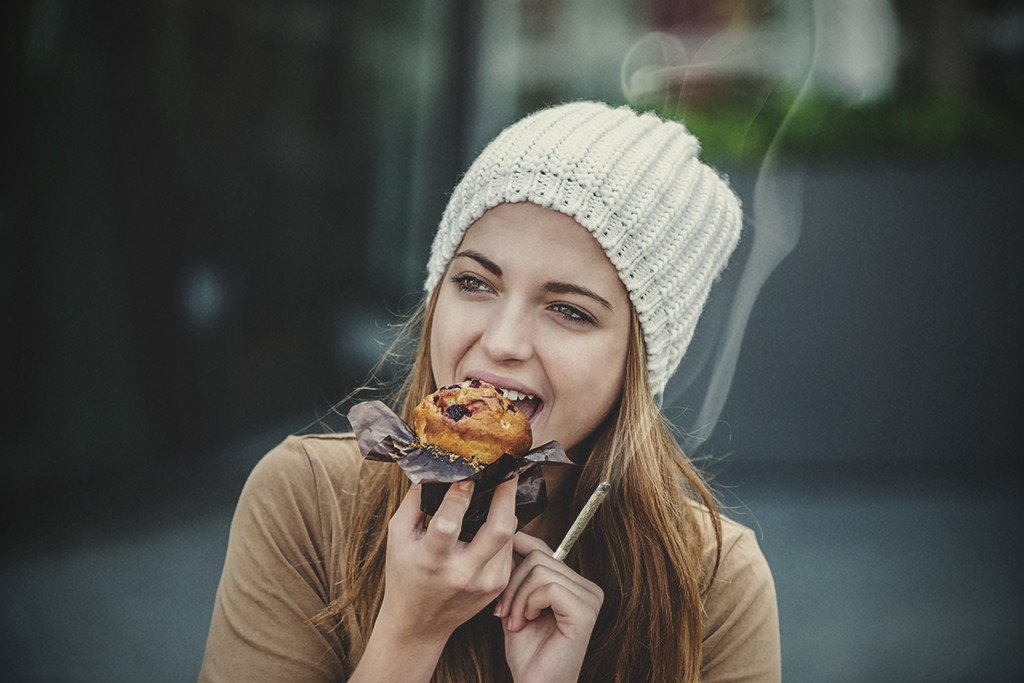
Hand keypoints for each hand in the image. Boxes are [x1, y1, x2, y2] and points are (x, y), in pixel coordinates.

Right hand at [375, 476, 518, 644]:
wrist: (419, 625)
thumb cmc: (405, 576)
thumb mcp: (398, 537)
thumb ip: (414, 501)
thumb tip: (432, 468)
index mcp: (432, 561)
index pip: (449, 525)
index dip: (460, 495)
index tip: (469, 472)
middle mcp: (463, 574)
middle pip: (498, 529)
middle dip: (506, 494)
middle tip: (507, 469)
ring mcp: (486, 582)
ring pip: (509, 534)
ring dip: (506, 507)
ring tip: (502, 486)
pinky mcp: (498, 585)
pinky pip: (508, 546)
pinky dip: (504, 527)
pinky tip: (497, 514)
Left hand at [496, 532, 603, 681]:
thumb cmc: (528, 654)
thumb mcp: (516, 605)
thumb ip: (515, 576)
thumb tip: (507, 543)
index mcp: (574, 584)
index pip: (542, 548)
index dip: (515, 558)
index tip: (500, 588)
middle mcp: (587, 588)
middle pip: (538, 557)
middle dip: (512, 584)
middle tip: (503, 613)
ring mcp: (589, 598)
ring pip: (540, 570)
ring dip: (517, 598)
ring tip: (515, 622)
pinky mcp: (585, 612)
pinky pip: (549, 587)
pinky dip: (529, 604)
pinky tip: (528, 622)